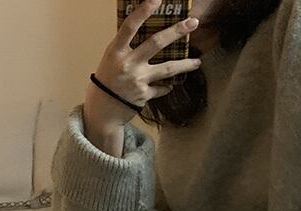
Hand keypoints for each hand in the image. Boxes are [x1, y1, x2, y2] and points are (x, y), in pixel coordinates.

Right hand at [84, 0, 203, 130]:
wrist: (103, 109)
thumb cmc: (107, 79)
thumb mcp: (112, 58)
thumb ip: (127, 46)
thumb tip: (145, 31)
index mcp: (116, 51)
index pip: (130, 26)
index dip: (143, 11)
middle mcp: (128, 63)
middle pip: (156, 43)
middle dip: (176, 31)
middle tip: (193, 22)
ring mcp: (138, 80)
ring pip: (167, 69)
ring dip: (184, 65)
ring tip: (197, 62)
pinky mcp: (144, 95)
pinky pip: (161, 88)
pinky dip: (166, 87)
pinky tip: (171, 86)